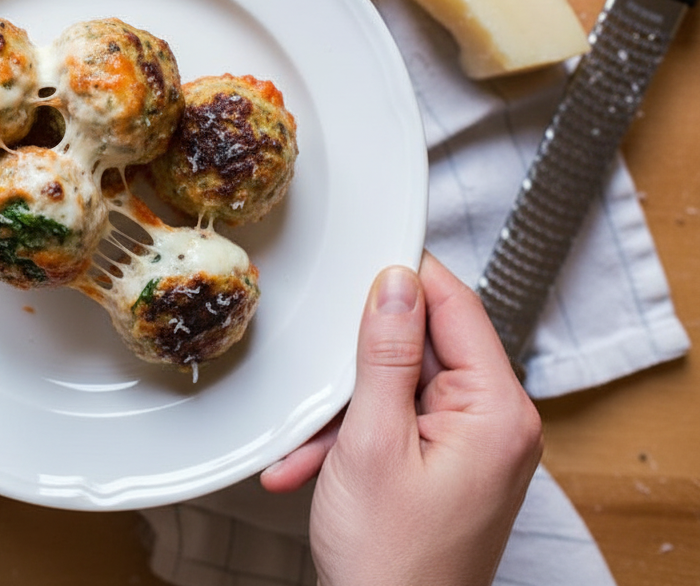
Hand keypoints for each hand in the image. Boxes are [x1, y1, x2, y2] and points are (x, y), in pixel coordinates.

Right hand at [260, 253, 542, 585]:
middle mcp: (495, 423)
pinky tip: (312, 467)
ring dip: (344, 413)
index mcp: (496, 410)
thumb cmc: (392, 561)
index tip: (365, 250)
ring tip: (309, 448)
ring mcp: (472, 447)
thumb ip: (385, 356)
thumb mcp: (372, 442)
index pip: (456, 306)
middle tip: (319, 382)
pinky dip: (351, 441)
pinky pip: (396, 425)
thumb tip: (395, 283)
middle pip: (422, 348)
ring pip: (398, 388)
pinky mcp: (446, 466)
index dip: (407, 275)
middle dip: (358, 367)